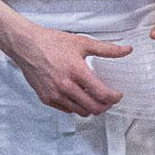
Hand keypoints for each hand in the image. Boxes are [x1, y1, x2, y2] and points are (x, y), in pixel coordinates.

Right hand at [6, 22, 130, 116]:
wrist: (27, 45)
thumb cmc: (52, 43)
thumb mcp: (82, 43)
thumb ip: (107, 49)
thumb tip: (127, 50)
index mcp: (76, 71)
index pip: (102, 94)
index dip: (114, 98)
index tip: (117, 95)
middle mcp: (65, 86)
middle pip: (93, 108)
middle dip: (105, 106)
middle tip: (109, 100)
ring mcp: (55, 95)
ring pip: (80, 112)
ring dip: (91, 108)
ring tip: (94, 98)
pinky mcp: (46, 99)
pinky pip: (67, 110)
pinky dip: (76, 106)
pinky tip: (78, 96)